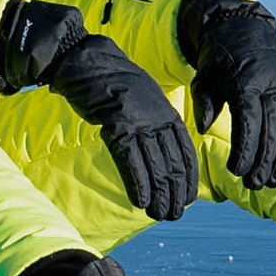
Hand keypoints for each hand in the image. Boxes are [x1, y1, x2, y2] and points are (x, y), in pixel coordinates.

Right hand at [0, 0, 198, 222]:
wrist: (87, 60)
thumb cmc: (111, 83)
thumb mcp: (142, 100)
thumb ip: (153, 122)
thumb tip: (159, 149)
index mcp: (167, 112)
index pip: (185, 152)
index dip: (188, 178)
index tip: (186, 199)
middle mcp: (157, 119)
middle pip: (173, 162)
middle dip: (175, 192)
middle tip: (173, 214)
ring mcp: (138, 122)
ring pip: (155, 165)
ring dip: (158, 194)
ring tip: (159, 214)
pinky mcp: (116, 125)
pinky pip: (130, 160)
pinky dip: (137, 183)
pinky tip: (140, 201)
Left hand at [180, 0, 275, 191]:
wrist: (245, 29)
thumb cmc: (219, 60)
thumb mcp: (204, 77)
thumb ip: (204, 103)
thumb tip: (203, 129)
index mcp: (246, 81)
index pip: (249, 123)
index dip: (245, 150)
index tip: (236, 171)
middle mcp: (272, 84)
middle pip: (271, 131)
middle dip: (262, 162)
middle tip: (253, 184)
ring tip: (270, 182)